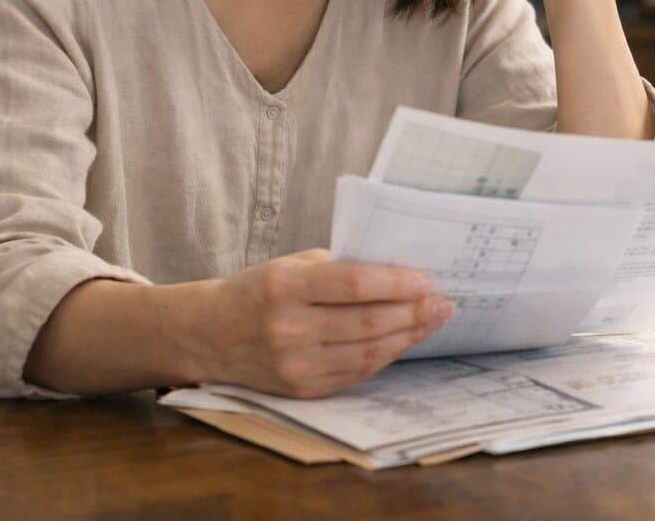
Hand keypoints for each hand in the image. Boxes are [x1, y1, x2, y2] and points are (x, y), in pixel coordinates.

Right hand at [197, 248, 452, 397]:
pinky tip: (403, 340)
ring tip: (432, 320)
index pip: (352, 285)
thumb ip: (338, 268)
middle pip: (366, 322)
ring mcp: (295, 366)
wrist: (211, 334)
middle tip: (443, 303)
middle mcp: (288, 329)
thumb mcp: (290, 265)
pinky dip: (385, 356)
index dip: (395, 284)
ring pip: (367, 353)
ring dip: (407, 336)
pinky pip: (356, 373)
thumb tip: (398, 275)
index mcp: (284, 288)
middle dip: (412, 312)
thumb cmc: (259, 290)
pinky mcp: (303, 390)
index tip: (426, 280)